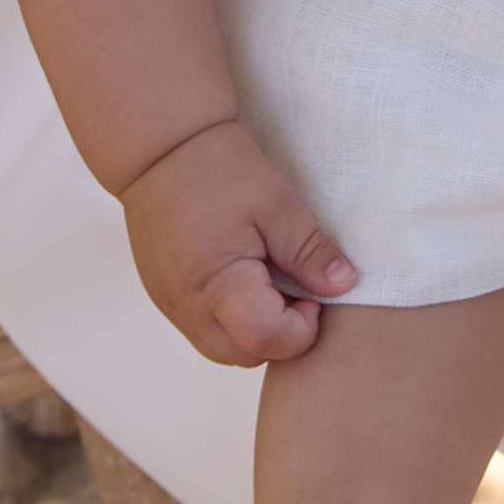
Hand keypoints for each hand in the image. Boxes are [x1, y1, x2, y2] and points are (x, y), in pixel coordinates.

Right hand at [119, 121, 358, 367]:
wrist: (160, 149)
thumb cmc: (220, 170)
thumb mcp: (277, 204)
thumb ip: (309, 251)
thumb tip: (343, 285)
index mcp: (217, 286)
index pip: (268, 341)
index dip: (301, 326)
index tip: (309, 288)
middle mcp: (188, 308)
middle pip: (247, 355)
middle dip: (281, 332)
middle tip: (292, 282)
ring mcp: (172, 306)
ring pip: (225, 347)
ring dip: (255, 327)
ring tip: (267, 276)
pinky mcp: (166, 297)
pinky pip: (205, 328)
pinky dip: (232, 316)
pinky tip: (243, 273)